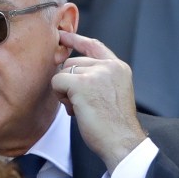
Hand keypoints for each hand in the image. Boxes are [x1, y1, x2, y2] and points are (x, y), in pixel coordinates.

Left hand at [52, 31, 145, 172]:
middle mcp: (109, 66)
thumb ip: (98, 80)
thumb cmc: (114, 126)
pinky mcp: (82, 83)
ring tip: (82, 109)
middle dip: (69, 83)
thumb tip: (69, 73)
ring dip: (65, 92)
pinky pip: (57, 82)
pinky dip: (60, 97)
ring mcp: (96, 73)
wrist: (122, 142)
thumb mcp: (112, 94)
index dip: (76, 40)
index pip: (94, 46)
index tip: (62, 35)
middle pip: (72, 63)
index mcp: (119, 68)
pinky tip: (75, 109)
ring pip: (63, 73)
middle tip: (82, 105)